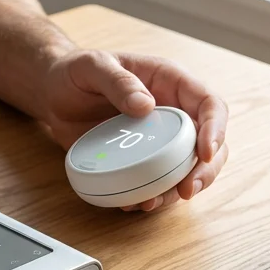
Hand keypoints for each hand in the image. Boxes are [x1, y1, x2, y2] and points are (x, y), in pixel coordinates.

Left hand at [40, 50, 228, 210]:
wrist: (54, 94)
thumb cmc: (75, 73)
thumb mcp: (92, 66)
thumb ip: (118, 81)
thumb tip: (145, 106)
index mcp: (170, 83)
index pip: (209, 104)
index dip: (215, 129)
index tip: (205, 152)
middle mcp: (171, 114)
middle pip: (209, 144)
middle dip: (206, 170)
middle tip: (187, 190)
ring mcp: (158, 140)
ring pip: (187, 169)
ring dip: (178, 190)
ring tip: (152, 202)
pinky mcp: (141, 161)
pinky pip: (158, 182)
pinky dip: (152, 196)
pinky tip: (135, 202)